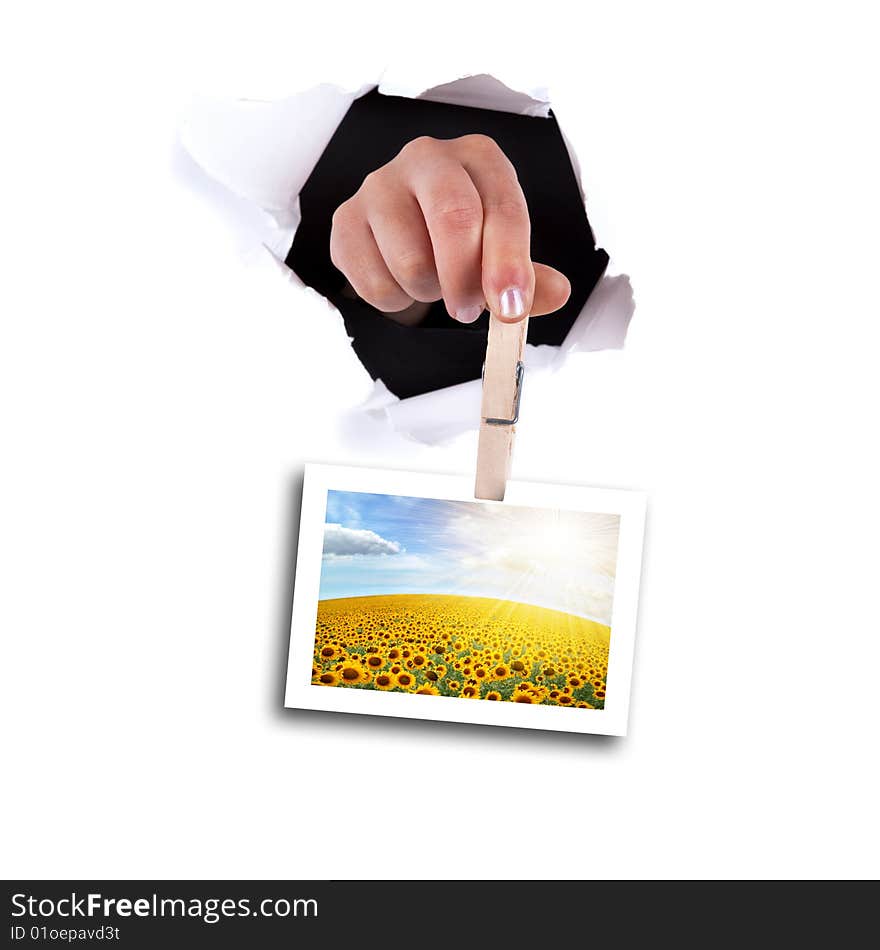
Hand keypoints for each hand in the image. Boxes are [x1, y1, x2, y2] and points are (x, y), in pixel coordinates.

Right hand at [330, 134, 570, 324]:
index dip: (508, 263)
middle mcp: (427, 158)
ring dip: (427, 292)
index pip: (501, 208)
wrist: (403, 230)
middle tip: (468, 309)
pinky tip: (399, 280)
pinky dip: (394, 299)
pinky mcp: (345, 220)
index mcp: (478, 158)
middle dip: (465, 278)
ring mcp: (379, 185)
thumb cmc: (461, 237)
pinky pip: (375, 283)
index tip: (511, 307)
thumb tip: (558, 293)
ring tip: (431, 281)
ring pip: (411, 261)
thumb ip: (528, 276)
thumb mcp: (501, 252)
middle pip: (453, 218)